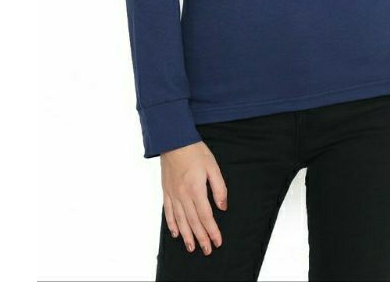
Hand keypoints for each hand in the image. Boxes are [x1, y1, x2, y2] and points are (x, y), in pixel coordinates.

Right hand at [160, 141, 227, 255]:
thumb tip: (222, 206)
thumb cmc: (194, 151)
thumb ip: (219, 187)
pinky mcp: (166, 191)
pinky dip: (172, 224)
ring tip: (192, 247)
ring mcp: (173, 194)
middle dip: (201, 238)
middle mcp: (183, 195)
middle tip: (207, 250)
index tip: (218, 241)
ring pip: (180, 220)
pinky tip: (176, 233)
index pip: (206, 216)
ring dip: (187, 236)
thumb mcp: (212, 166)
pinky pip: (168, 212)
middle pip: (193, 222)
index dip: (212, 230)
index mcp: (196, 189)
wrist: (173, 140)